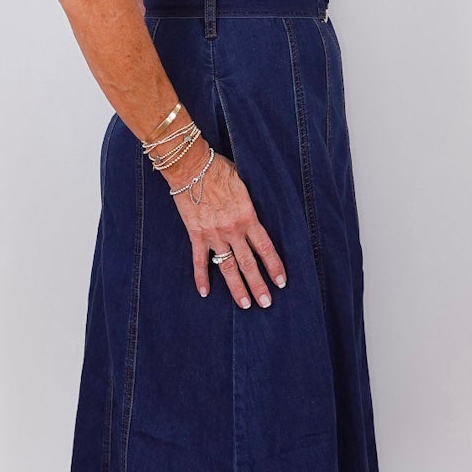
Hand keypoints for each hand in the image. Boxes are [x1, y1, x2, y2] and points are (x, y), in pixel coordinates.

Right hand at [170, 149, 287, 306]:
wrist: (191, 166)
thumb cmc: (219, 169)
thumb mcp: (244, 182)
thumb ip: (251, 202)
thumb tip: (257, 213)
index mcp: (248, 217)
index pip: (265, 247)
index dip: (274, 266)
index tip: (281, 282)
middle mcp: (233, 230)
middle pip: (249, 263)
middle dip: (258, 285)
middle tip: (266, 303)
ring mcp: (214, 234)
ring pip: (227, 267)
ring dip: (236, 288)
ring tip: (244, 305)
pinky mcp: (196, 234)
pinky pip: (199, 260)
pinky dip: (201, 277)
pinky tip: (205, 293)